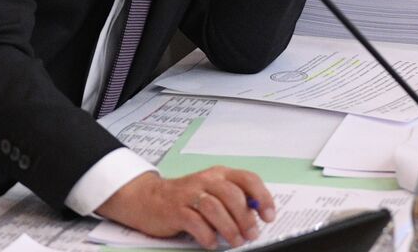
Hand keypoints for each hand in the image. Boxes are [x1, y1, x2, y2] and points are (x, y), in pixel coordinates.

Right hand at [97, 167, 274, 249]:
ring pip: (215, 208)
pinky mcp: (176, 210)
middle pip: (232, 195)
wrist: (149, 198)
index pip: (248, 179)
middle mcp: (206, 180)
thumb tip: (255, 214)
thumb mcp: (212, 191)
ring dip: (229, 228)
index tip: (269, 215)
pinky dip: (207, 235)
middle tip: (252, 234)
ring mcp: (190, 194)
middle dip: (245, 217)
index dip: (262, 197)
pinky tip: (212, 243)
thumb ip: (233, 199)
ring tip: (236, 241)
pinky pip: (195, 222)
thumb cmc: (186, 197)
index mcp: (220, 174)